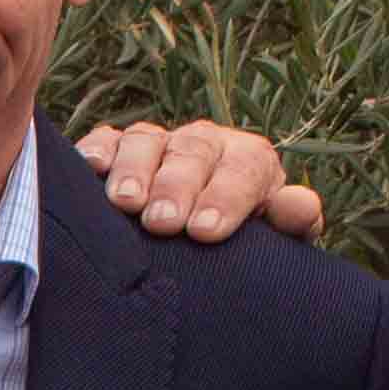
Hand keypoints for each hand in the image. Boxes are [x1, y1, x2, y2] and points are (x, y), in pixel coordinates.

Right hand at [72, 119, 323, 244]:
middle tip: (163, 223)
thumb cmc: (239, 248)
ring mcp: (159, 144)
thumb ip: (289, 224)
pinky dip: (96, 151)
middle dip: (176, 186)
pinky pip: (106, 141)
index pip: (243, 168)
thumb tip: (300, 205)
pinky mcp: (118, 150)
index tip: (205, 232)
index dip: (225, 196)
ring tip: (124, 202)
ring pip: (147, 142)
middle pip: (192, 152)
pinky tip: (89, 168)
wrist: (203, 246)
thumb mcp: (274, 241)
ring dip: (134, 170)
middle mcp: (204, 145)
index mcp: (249, 162)